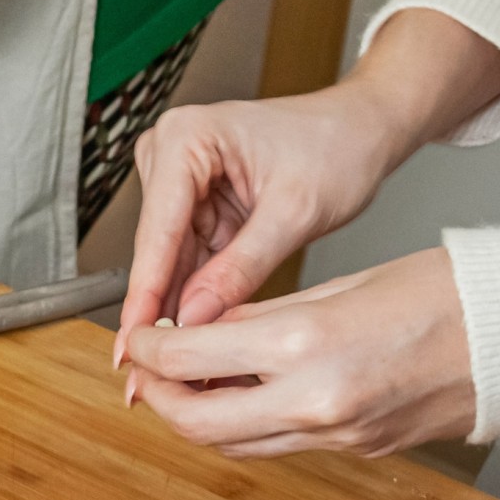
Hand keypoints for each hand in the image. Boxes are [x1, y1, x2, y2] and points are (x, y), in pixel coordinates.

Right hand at [116, 8, 499, 348]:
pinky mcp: (194, 206)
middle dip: (156, 309)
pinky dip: (196, 297)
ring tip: (170, 364)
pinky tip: (194, 335)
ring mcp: (178, 181)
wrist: (364, 130)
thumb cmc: (339, 145)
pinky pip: (189, 261)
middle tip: (148, 369)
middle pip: (156, 249)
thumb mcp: (295, 212)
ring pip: (169, 262)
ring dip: (173, 310)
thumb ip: (240, 268)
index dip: (146, 292)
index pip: (158, 229)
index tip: (135, 342)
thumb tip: (195, 318)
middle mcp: (170, 154)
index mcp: (185, 138)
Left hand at [122, 246, 475, 457]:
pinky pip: (283, 445)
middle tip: (148, 371)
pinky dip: (251, 425)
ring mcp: (339, 436)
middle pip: (198, 425)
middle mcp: (316, 403)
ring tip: (190, 382)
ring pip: (236, 446)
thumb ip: (268, 316)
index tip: (139, 337)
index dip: (150, 350)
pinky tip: (247, 393)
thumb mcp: (343, 284)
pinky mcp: (360, 449)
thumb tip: (210, 329)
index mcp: (306, 348)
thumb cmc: (451, 292)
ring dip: (201, 419)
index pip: (190, 359)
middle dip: (160, 399)